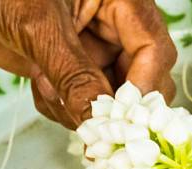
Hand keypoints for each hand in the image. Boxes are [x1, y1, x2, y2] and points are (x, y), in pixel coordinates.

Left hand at [0, 0, 176, 126]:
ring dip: (82, 107)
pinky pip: (84, 102)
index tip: (122, 115)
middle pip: (142, 77)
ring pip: (112, 98)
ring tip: (47, 88)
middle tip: (92, 120)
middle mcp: (112, 24)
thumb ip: (74, 75)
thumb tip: (100, 122)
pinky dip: (63, 106)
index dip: (143, 85)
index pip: (153, 48)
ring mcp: (92, 47)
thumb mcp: (38, 26)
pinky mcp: (71, 67)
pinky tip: (39, 85)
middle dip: (113, 103)